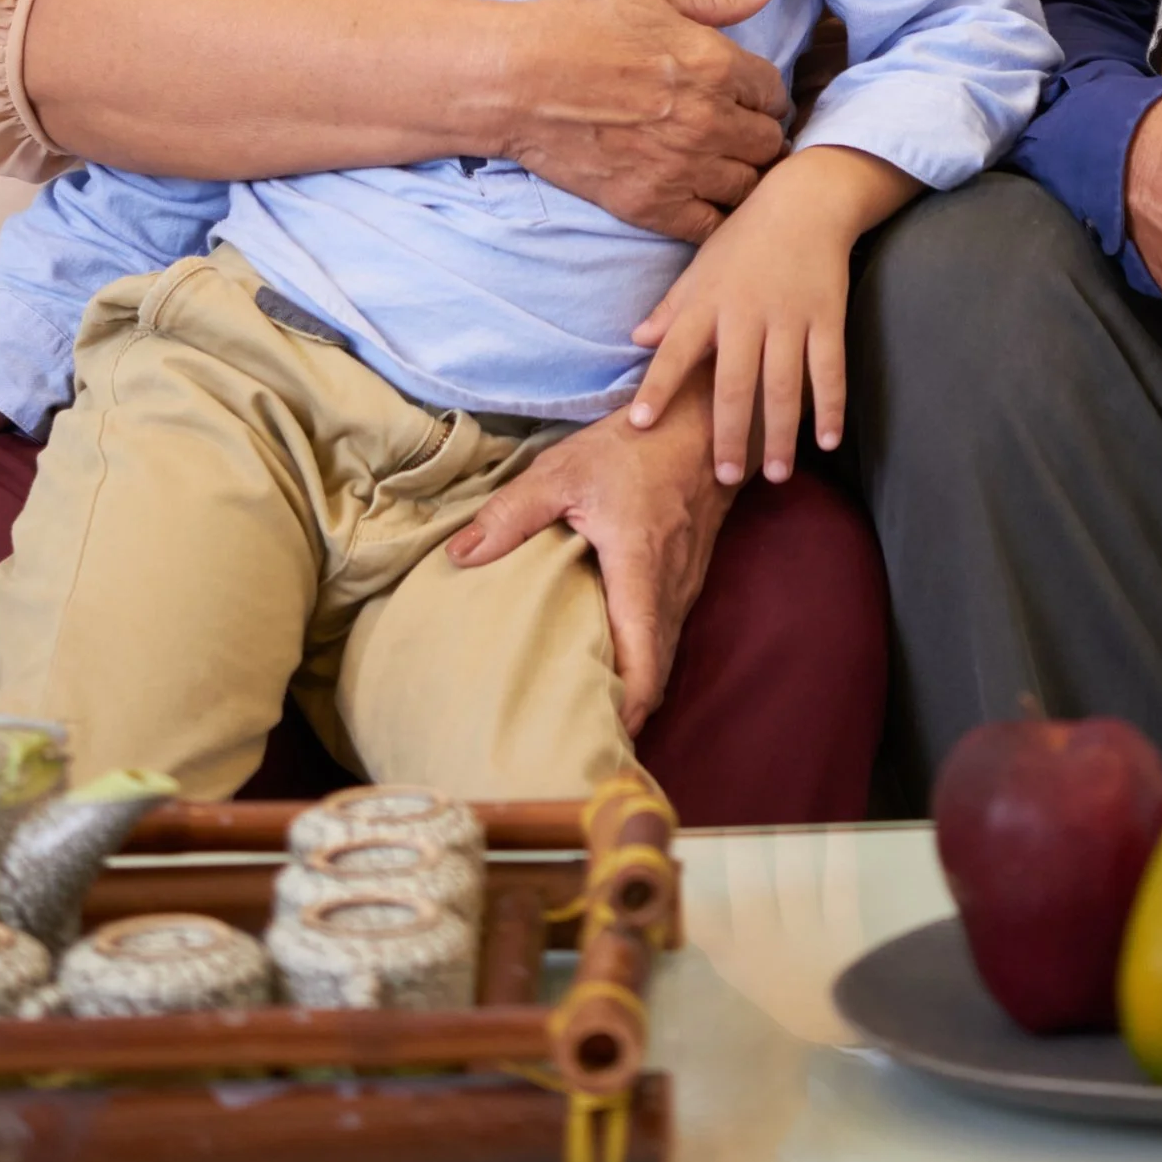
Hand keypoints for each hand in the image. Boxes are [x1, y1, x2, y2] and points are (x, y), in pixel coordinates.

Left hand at [447, 382, 730, 734]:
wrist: (702, 419)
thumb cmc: (633, 445)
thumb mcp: (564, 471)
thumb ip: (511, 514)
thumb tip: (459, 556)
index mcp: (641, 573)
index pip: (644, 665)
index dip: (624, 712)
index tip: (592, 743)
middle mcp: (670, 590)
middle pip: (654, 674)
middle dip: (621, 713)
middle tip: (573, 741)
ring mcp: (685, 586)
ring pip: (661, 655)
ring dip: (631, 685)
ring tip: (582, 710)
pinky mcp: (686, 576)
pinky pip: (664, 632)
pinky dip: (640, 656)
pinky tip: (604, 657)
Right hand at [494, 0, 787, 240]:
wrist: (512, 80)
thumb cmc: (576, 26)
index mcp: (715, 64)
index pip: (773, 92)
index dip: (763, 93)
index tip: (748, 97)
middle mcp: (707, 120)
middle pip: (769, 143)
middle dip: (759, 134)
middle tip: (738, 132)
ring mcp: (680, 168)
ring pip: (748, 187)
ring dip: (743, 175)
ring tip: (723, 164)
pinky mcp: (649, 205)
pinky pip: (711, 226)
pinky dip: (716, 216)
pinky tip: (702, 197)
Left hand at [627, 147, 909, 481]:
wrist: (807, 198)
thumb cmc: (746, 236)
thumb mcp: (702, 265)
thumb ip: (672, 306)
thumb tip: (637, 338)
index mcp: (710, 300)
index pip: (676, 349)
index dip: (658, 386)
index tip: (640, 423)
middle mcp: (747, 312)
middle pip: (734, 382)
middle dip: (727, 433)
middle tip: (722, 477)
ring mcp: (791, 316)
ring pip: (784, 385)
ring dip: (778, 433)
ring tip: (775, 475)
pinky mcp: (828, 316)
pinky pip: (829, 369)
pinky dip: (830, 406)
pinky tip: (827, 441)